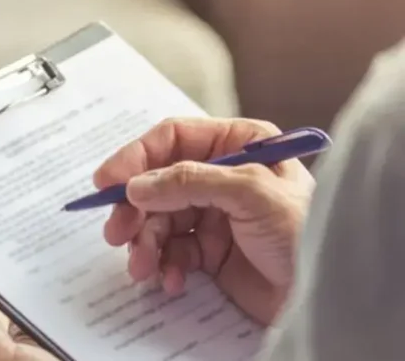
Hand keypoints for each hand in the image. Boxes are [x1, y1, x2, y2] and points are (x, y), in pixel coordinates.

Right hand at [94, 118, 315, 324]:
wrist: (327, 295)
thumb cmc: (306, 232)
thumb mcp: (251, 193)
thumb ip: (190, 181)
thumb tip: (136, 185)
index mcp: (238, 144)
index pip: (172, 139)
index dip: (135, 158)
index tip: (106, 183)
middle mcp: (222, 175)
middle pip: (156, 182)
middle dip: (134, 210)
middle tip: (117, 233)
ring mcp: (214, 214)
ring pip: (158, 220)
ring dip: (145, 244)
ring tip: (143, 267)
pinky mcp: (210, 251)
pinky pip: (171, 251)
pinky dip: (164, 265)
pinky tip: (171, 280)